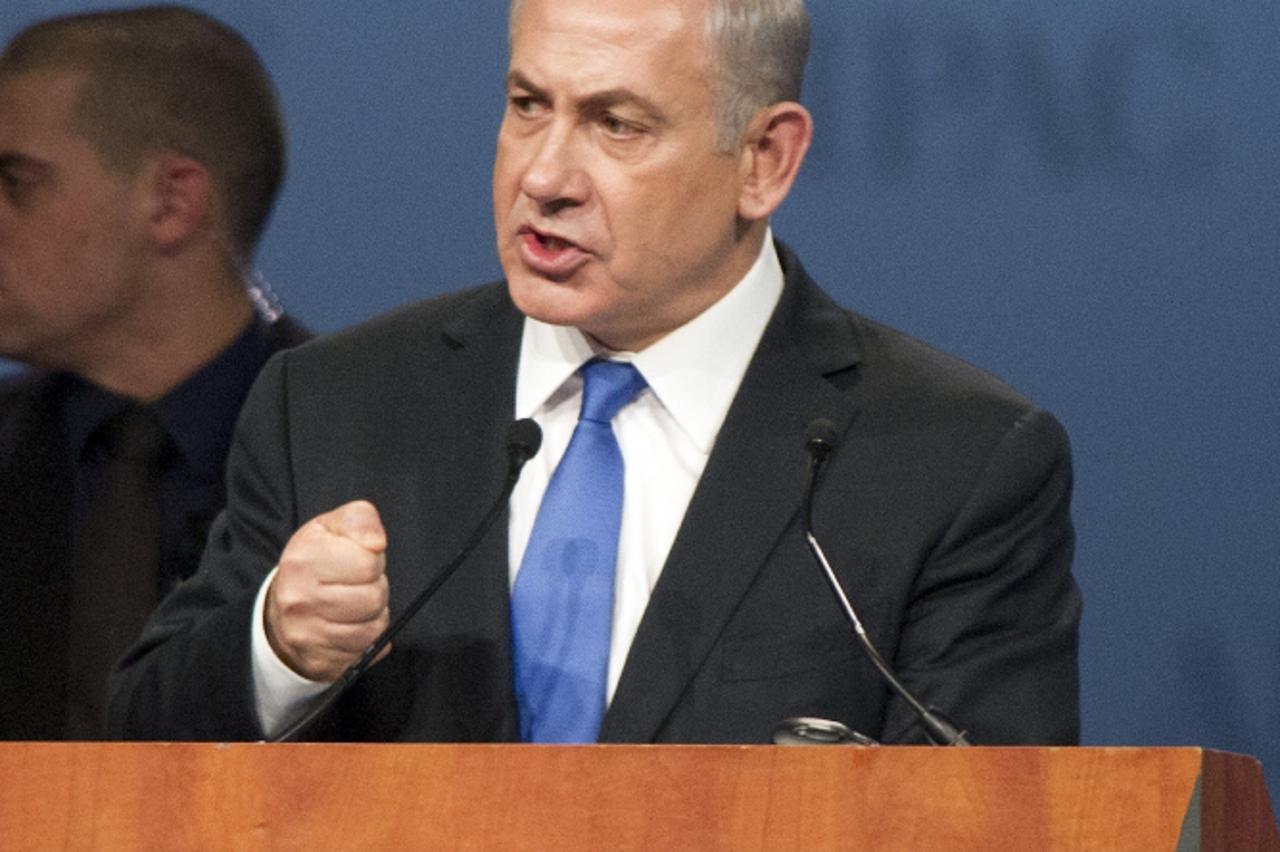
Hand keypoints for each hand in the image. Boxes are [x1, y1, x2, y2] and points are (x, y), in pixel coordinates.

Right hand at [265, 500, 390, 681]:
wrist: (279, 613)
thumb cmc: (312, 565)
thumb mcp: (330, 527)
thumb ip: (359, 520)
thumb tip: (376, 542)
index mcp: (303, 560)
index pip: (368, 563)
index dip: (373, 559)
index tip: (359, 559)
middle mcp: (299, 600)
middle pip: (375, 597)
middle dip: (375, 587)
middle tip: (357, 584)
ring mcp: (307, 635)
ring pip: (375, 626)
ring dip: (373, 614)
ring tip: (353, 603)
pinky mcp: (320, 662)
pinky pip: (368, 650)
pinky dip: (367, 638)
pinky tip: (350, 625)